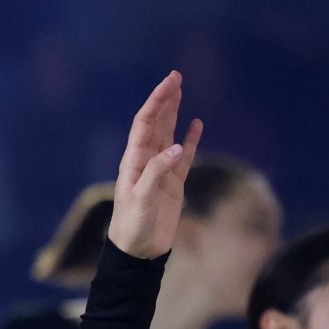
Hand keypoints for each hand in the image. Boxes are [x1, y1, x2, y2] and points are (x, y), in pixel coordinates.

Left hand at [107, 71, 203, 260]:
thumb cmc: (133, 226)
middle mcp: (146, 162)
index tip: (169, 83)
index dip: (156, 103)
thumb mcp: (141, 198)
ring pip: (169, 135)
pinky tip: (195, 125)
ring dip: (174, 114)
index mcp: (134, 161)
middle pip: (156, 124)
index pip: (145, 124)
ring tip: (180, 91)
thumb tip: (176, 148)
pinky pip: (183, 157)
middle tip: (176, 77)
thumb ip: (157, 171)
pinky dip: (189, 140)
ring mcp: (160, 171)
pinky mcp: (173, 184)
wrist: (138, 252)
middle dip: (165, 100)